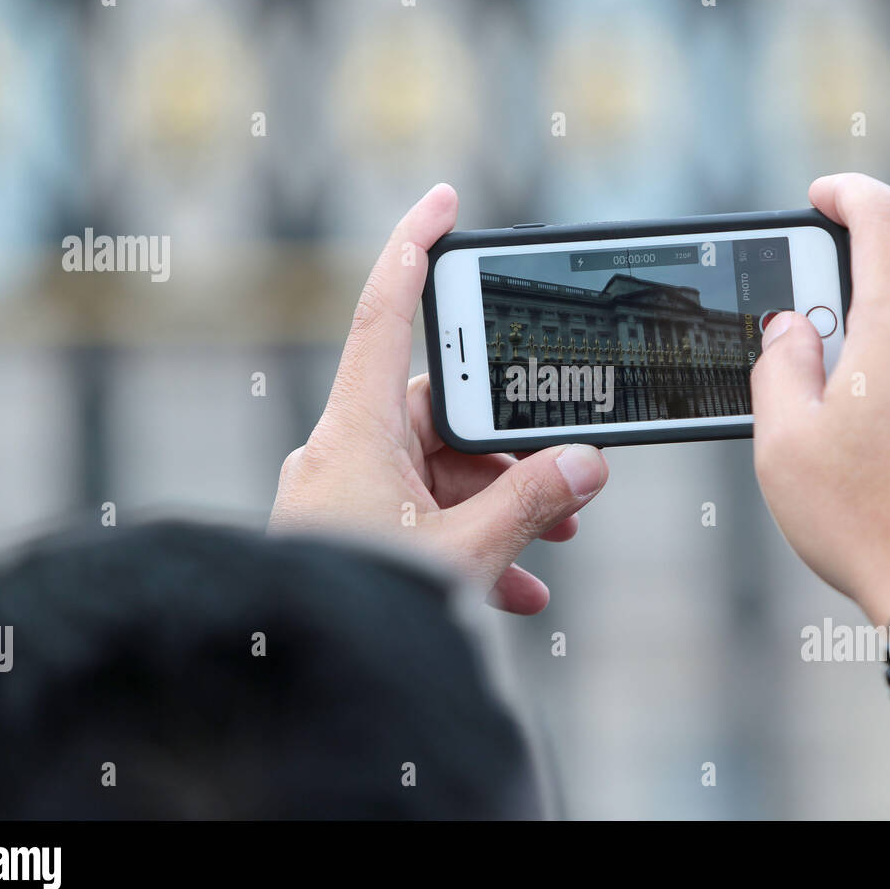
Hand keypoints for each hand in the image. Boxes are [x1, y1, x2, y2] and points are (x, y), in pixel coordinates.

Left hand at [269, 183, 608, 614]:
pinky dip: (465, 540)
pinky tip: (515, 589)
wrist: (302, 689)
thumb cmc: (367, 613)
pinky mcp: (346, 530)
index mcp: (355, 431)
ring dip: (496, 505)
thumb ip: (533, 500)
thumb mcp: (466, 553)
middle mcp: (343, 451)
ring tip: (553, 546)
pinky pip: (416, 514)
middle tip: (567, 472)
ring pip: (435, 473)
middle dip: (508, 447)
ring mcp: (341, 493)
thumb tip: (587, 463)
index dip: (415, 246)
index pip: (386, 313)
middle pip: (439, 413)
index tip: (443, 199)